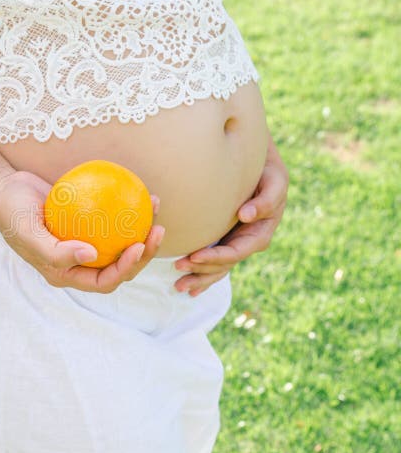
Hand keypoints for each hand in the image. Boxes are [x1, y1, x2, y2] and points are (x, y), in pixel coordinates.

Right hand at [0, 169, 165, 293]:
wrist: (3, 189)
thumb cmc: (12, 213)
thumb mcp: (28, 234)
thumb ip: (56, 252)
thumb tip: (91, 256)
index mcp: (66, 272)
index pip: (104, 281)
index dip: (125, 270)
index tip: (137, 246)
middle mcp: (78, 261)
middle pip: (119, 265)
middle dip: (143, 253)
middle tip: (156, 230)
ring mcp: (83, 241)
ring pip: (120, 242)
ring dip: (142, 230)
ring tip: (155, 210)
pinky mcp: (86, 221)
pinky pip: (112, 218)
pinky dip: (127, 208)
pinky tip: (141, 192)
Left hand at [173, 135, 288, 296]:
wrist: (259, 163)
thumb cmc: (267, 169)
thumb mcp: (274, 179)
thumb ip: (267, 198)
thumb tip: (246, 216)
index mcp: (261, 231)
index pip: (237, 251)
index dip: (216, 257)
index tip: (195, 256)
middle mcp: (248, 241)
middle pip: (224, 264)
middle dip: (202, 270)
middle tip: (177, 267)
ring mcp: (236, 242)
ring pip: (218, 268)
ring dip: (199, 278)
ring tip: (178, 287)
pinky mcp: (225, 239)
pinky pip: (214, 262)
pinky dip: (202, 275)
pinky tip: (189, 289)